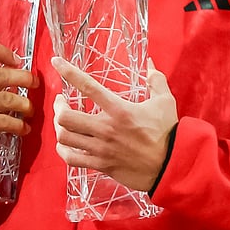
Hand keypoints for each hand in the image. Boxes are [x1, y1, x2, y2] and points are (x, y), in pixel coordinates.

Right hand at [0, 39, 37, 162]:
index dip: (6, 52)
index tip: (15, 61)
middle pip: (5, 74)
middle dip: (26, 78)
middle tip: (34, 83)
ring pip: (9, 99)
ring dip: (25, 105)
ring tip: (30, 109)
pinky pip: (4, 121)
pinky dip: (18, 125)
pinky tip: (22, 128)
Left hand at [51, 56, 176, 191]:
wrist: (172, 166)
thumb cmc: (169, 133)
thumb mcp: (165, 101)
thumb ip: (155, 80)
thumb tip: (150, 64)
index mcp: (119, 110)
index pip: (88, 86)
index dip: (68, 72)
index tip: (56, 62)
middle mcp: (106, 129)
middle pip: (65, 117)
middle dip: (58, 107)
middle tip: (61, 102)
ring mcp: (101, 149)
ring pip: (64, 137)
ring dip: (59, 128)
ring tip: (63, 122)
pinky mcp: (101, 165)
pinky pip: (71, 159)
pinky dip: (63, 150)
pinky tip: (66, 144)